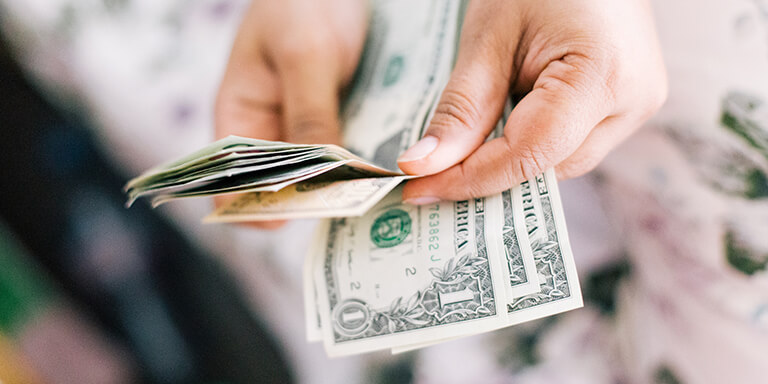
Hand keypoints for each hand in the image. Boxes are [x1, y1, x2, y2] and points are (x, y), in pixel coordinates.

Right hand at [214, 0, 366, 227]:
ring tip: (371, 195)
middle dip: (308, 200)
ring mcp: (305, 130)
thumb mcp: (304, 54)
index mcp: (239, 117)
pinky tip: (384, 172)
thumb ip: (309, 114)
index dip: (252, 207)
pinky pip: (346, 155)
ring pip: (318, 176)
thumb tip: (318, 178)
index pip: (231, 184)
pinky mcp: (338, 123)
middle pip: (280, 187)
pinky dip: (360, 165)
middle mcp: (270, 132)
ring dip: (341, 186)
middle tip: (348, 206)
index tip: (291, 216)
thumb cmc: (302, 2)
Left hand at [397, 0, 666, 203]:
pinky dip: (530, 143)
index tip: (418, 189)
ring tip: (463, 146)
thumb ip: (461, 107)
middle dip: (487, 173)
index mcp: (602, 76)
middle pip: (547, 166)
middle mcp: (632, 102)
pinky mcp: (628, 105)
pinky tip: (500, 127)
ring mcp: (637, 106)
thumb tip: (423, 166)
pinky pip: (571, 144)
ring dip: (509, 159)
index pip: (529, 155)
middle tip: (429, 175)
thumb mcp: (489, 35)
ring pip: (559, 162)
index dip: (469, 179)